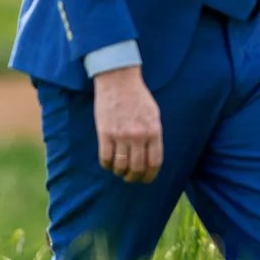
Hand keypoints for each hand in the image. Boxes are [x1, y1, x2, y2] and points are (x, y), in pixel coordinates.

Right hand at [93, 67, 162, 182]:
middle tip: (130, 178)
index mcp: (154, 131)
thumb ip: (154, 135)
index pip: (154, 163)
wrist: (118, 80)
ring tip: (119, 171)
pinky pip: (105, 158)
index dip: (150, 175)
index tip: (145, 179)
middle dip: (133, 177)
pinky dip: (107, 165)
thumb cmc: (138, 96)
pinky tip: (108, 162)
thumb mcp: (154, 114)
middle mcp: (139, 136)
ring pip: (121, 166)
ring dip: (120, 172)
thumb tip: (152, 156)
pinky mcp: (105, 133)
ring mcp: (121, 135)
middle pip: (137, 168)